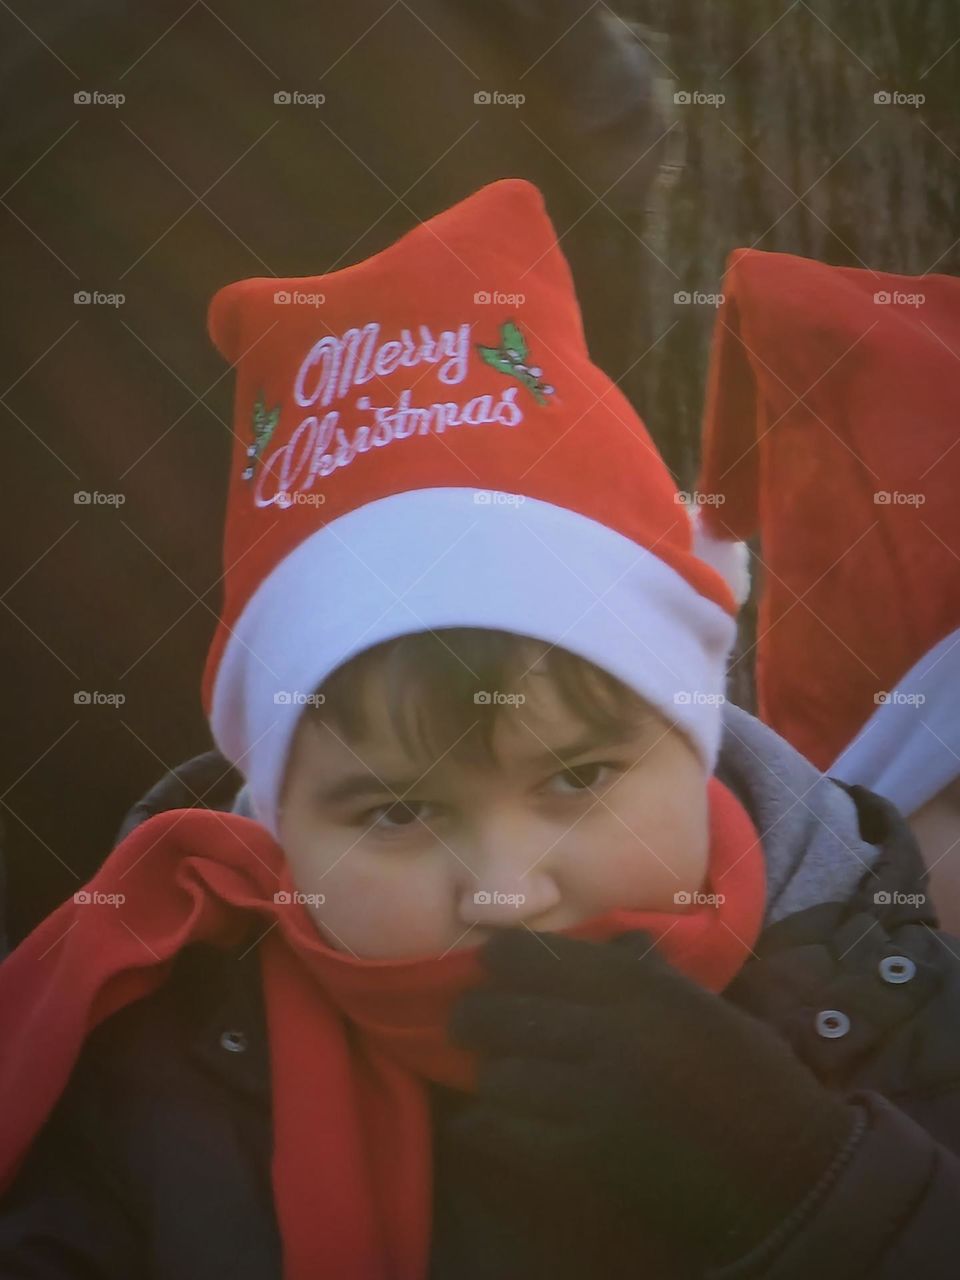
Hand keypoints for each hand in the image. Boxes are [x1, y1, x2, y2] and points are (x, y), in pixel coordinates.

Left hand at [447, 928, 856, 1267]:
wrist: (789, 1177)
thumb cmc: (755, 1083)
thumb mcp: (707, 1011)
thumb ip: (652, 976)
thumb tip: (611, 945)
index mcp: (647, 992)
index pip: (549, 959)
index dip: (506, 957)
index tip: (488, 959)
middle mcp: (615, 1035)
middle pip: (509, 1013)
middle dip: (477, 1015)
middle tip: (465, 1019)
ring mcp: (599, 1099)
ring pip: (504, 1076)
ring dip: (494, 1077)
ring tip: (493, 1076)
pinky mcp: (590, 1158)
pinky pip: (509, 1135)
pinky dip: (489, 1126)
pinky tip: (482, 1122)